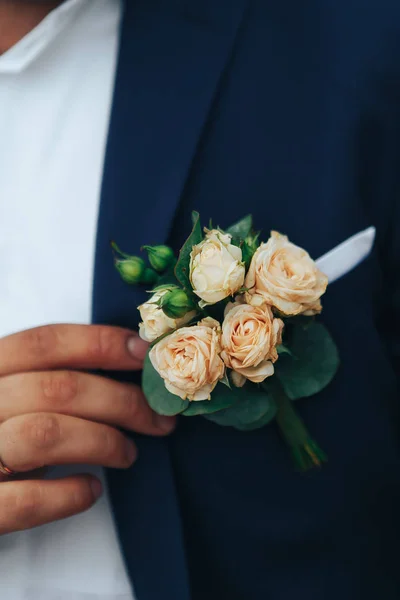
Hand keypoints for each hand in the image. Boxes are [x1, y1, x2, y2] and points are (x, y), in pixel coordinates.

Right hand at [0, 324, 174, 533]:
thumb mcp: (12, 393)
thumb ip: (47, 380)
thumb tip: (128, 368)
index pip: (45, 342)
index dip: (100, 343)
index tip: (143, 354)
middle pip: (58, 389)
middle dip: (121, 401)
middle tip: (159, 418)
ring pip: (45, 435)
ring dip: (102, 442)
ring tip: (128, 454)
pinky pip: (25, 502)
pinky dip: (67, 495)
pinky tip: (90, 490)